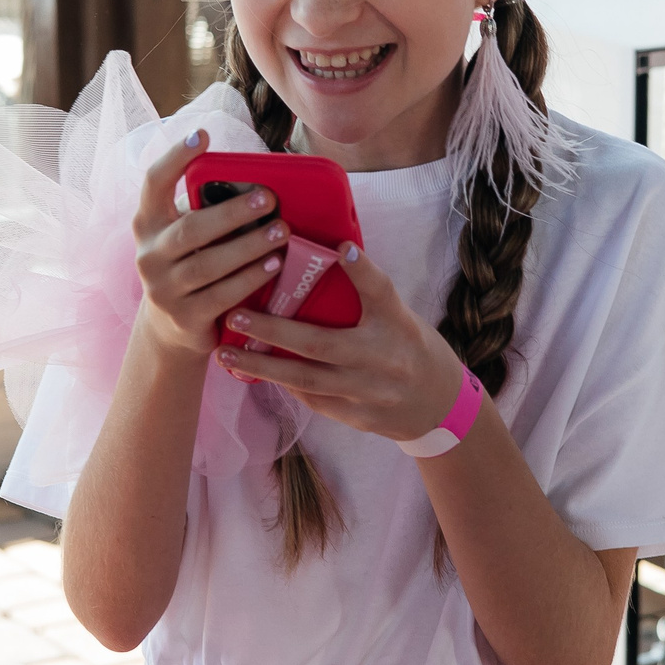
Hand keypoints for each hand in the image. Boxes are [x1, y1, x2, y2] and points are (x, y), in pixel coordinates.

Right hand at [128, 129, 288, 359]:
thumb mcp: (189, 235)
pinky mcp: (184, 317)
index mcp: (149, 223)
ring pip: (209, 264)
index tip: (202, 135)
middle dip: (233, 212)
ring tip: (282, 232)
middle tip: (269, 198)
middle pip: (191, 229)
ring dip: (249, 246)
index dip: (175, 157)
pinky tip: (274, 264)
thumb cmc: (191, 263)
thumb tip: (259, 183)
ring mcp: (162, 289)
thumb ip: (206, 210)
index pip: (154, 182)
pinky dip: (250, 278)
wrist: (171, 326)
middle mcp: (149, 255)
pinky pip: (221, 295)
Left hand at [214, 245, 467, 444]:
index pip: (380, 291)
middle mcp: (383, 358)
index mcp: (397, 324)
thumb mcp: (397, 316)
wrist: (438, 405)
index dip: (362, 269)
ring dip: (262, 366)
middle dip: (273, 329)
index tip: (340, 247)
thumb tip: (329, 252)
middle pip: (321, 343)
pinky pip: (311, 398)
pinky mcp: (356, 417)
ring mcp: (368, 392)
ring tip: (226, 353)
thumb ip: (366, 293)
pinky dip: (282, 383)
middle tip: (235, 314)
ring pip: (306, 379)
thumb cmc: (409, 348)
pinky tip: (255, 372)